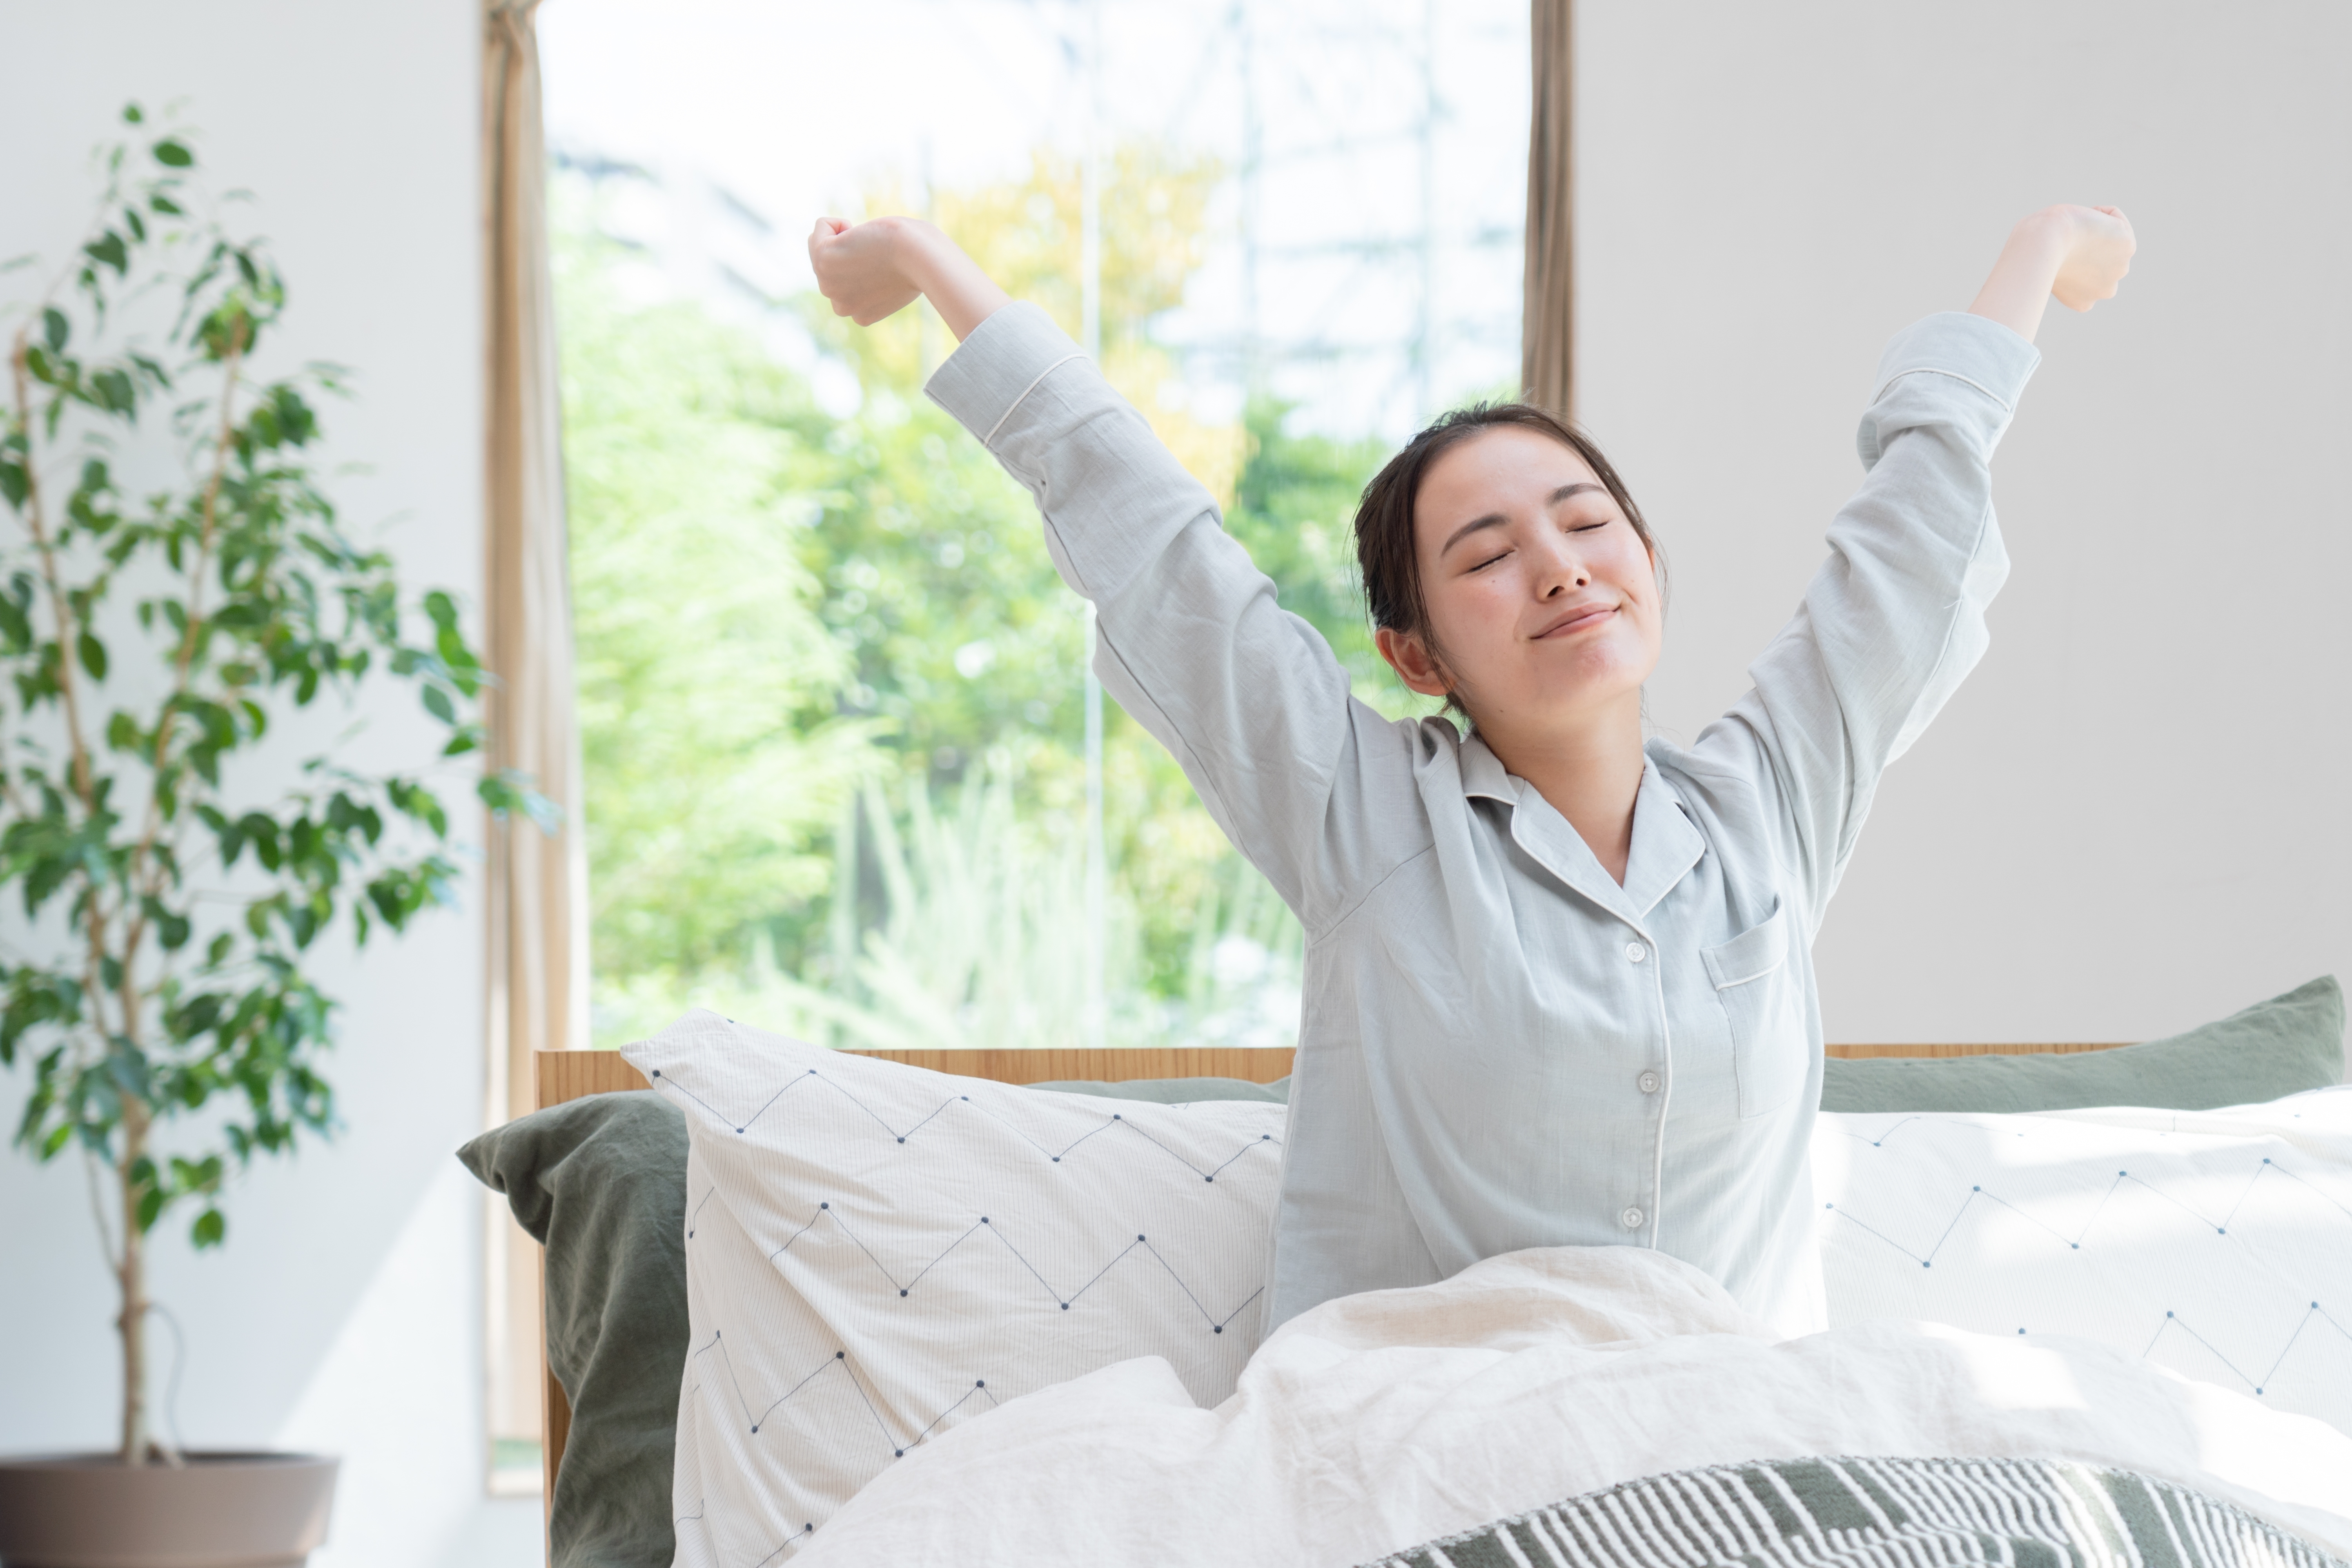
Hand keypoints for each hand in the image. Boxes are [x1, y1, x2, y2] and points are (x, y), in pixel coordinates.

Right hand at [808, 215, 925, 325]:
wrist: (920, 256)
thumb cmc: (920, 259)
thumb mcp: (895, 275)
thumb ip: (875, 277)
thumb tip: (862, 256)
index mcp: (859, 315)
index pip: (848, 280)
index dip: (867, 262)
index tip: (889, 266)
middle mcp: (841, 306)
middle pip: (832, 265)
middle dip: (852, 251)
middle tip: (881, 254)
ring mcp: (829, 286)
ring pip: (821, 246)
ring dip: (847, 237)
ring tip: (871, 246)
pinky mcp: (823, 261)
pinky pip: (820, 227)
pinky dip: (837, 221)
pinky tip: (859, 232)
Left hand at [2046, 204, 2134, 311]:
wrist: (2044, 243)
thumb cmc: (2036, 252)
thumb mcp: (2049, 265)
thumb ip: (2063, 267)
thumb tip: (2075, 250)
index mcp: (2084, 302)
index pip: (2080, 277)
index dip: (2067, 259)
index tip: (2056, 254)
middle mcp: (2106, 291)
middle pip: (2096, 260)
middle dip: (2084, 247)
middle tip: (2066, 241)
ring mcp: (2120, 269)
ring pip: (2109, 240)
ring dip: (2094, 231)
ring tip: (2075, 231)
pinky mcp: (2127, 246)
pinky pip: (2115, 218)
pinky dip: (2101, 213)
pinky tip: (2084, 218)